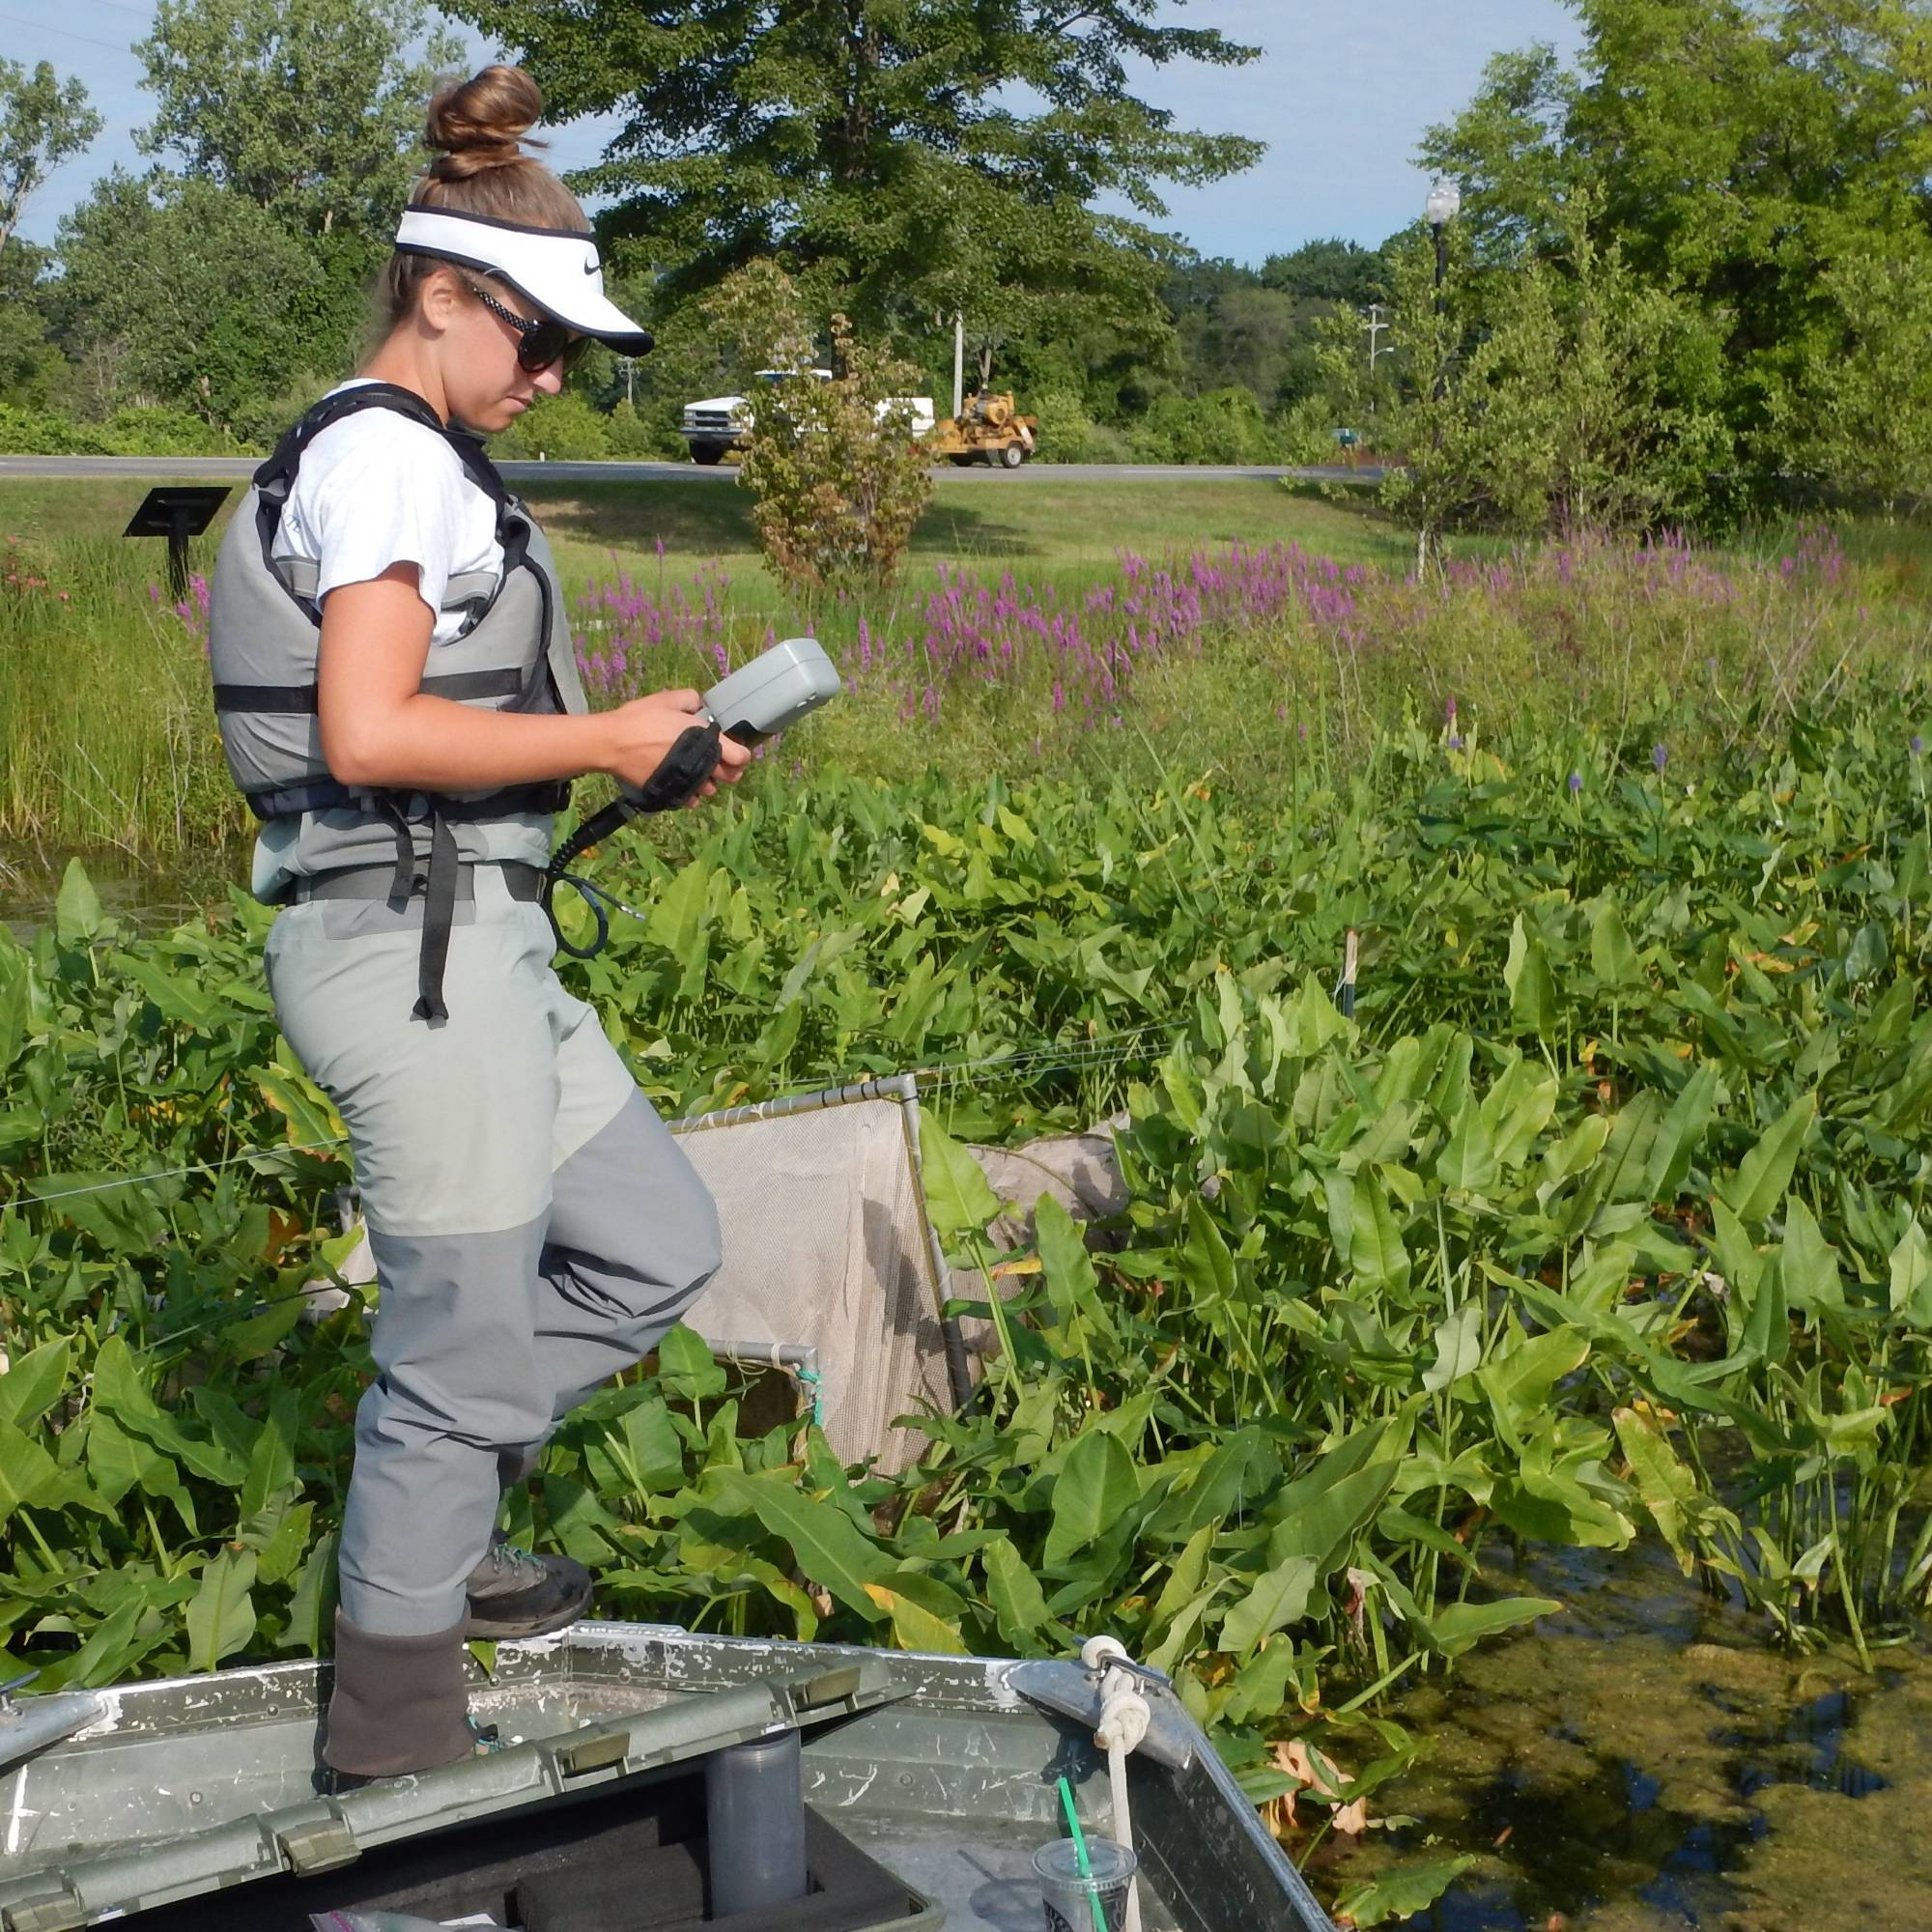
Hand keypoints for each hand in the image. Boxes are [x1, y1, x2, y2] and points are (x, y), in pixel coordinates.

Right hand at [599, 689, 753, 800]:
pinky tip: (684, 784)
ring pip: (711, 790)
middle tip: (719, 761)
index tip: (733, 749)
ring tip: (698, 771)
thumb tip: (699, 706)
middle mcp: (701, 764)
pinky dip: (691, 795)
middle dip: (729, 770)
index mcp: (705, 739)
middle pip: (731, 776)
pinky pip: (691, 800)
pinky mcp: (671, 792)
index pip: (740, 756)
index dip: (741, 753)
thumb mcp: (668, 699)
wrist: (614, 742)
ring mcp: (687, 781)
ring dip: (709, 782)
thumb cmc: (641, 718)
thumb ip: (691, 700)